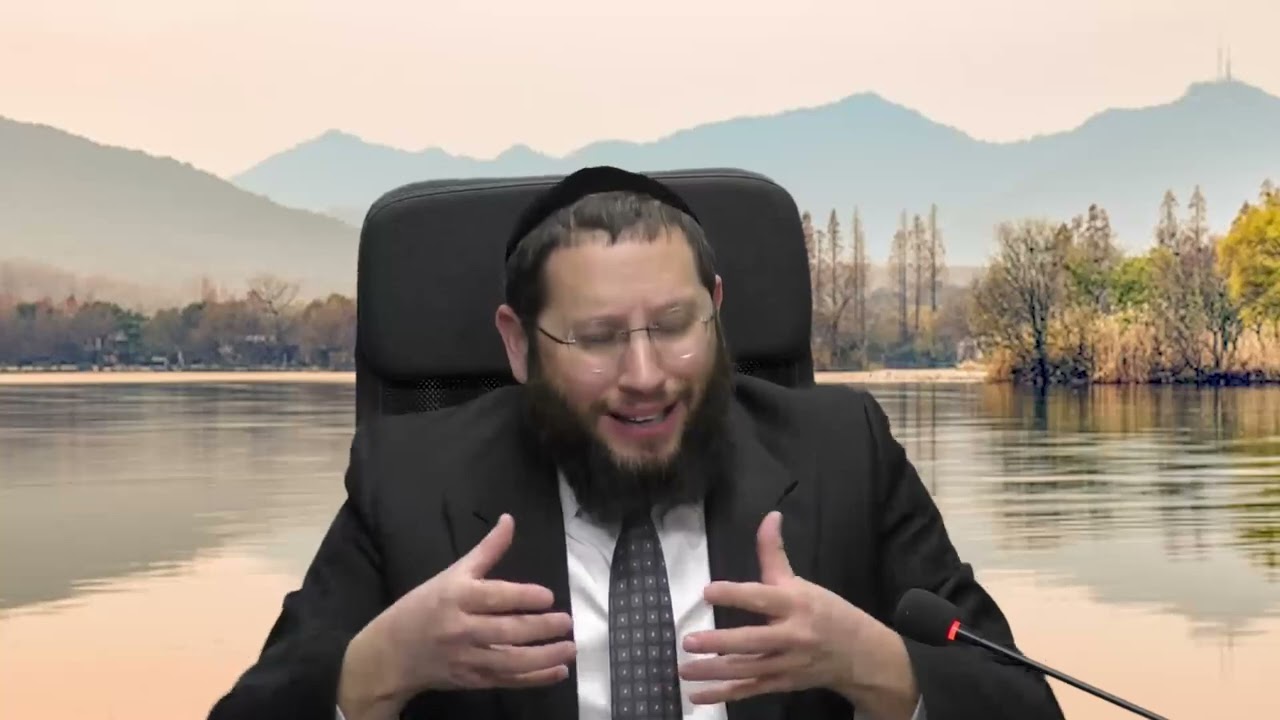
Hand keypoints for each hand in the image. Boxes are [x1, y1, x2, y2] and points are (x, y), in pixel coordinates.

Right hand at [340, 514, 575, 715]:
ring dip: (544, 657)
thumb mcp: (450, 574)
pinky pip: (507, 681)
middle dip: (539, 628)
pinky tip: (558, 671)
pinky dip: (534, 679)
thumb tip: (510, 520)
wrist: (388, 655)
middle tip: (567, 621)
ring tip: (570, 648)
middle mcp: (460, 629)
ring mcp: (466, 658)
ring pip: (510, 661)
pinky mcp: (471, 681)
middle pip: (505, 630)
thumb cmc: (422, 607)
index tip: (548, 596)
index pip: (492, 597)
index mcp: (455, 597)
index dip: (522, 597)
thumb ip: (486, 551)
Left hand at [678, 511, 873, 704]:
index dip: (735, 594)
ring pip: (748, 669)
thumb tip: (769, 516)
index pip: (762, 597)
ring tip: (684, 668)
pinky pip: (751, 690)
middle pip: (753, 640)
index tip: (707, 591)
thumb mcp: (804, 583)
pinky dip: (725, 695)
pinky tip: (698, 695)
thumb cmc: (827, 613)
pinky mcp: (784, 684)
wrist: (863, 656)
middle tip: (689, 640)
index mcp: (796, 603)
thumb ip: (775, 554)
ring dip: (714, 671)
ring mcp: (788, 664)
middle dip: (720, 642)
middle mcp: (792, 635)